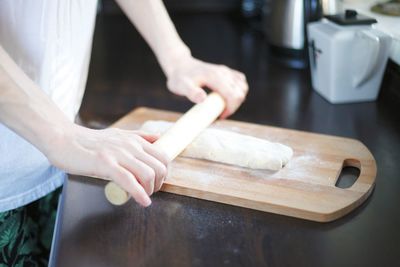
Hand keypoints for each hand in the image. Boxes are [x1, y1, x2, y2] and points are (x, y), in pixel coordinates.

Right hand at [45, 125, 168, 206]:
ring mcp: (118, 154)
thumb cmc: (90, 142)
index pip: (163, 156)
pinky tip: (143, 202)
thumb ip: (139, 137)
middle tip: (149, 191)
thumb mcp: (119, 135)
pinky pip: (128, 180)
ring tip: (143, 197)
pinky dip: (139, 194)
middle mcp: (130, 145)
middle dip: (159, 184)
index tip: (157, 183)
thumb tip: (158, 138)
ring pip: (147, 174)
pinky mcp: (104, 163)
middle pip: (159, 167)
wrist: (63, 139)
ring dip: (149, 190)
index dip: (165, 173)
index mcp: (135, 140)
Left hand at [166, 57, 248, 118]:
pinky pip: (240, 81)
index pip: (233, 95)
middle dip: (234, 106)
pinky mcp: (226, 71)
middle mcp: (223, 72)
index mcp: (215, 77)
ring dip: (237, 99)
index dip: (230, 109)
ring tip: (224, 106)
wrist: (180, 65)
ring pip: (243, 86)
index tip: (220, 116)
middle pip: (240, 92)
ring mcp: (226, 71)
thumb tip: (203, 99)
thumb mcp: (181, 87)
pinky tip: (228, 97)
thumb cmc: (179, 77)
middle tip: (221, 113)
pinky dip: (238, 91)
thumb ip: (191, 93)